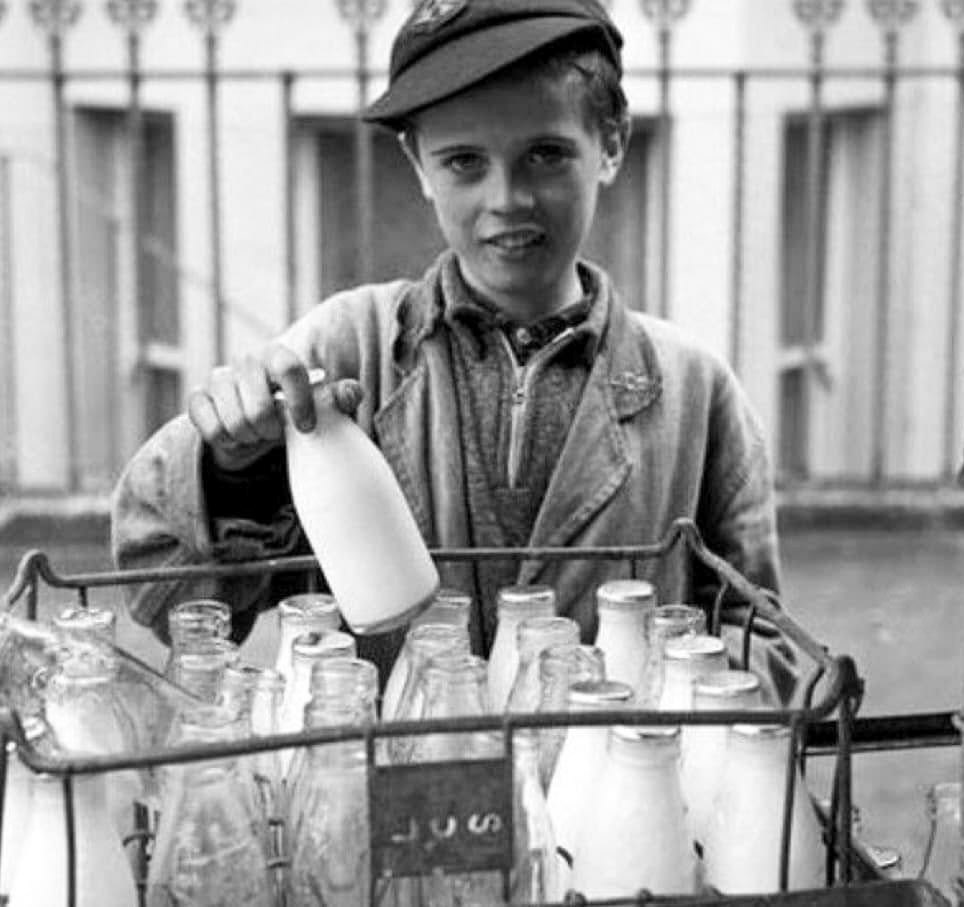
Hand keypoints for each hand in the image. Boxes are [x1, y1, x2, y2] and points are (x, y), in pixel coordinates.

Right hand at [187, 343, 362, 472]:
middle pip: (259, 409)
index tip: (306, 426)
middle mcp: (245, 361)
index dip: (300, 402)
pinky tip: (236, 434)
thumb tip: (353, 392)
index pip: (289, 368)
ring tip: (257, 432)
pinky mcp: (197, 399)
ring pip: (236, 423)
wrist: (254, 424)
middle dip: (271, 430)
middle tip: (276, 431)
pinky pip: (213, 431)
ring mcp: (218, 378)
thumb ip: (338, 398)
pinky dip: (229, 442)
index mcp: (277, 355)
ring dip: (251, 437)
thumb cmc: (291, 409)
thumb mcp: (319, 405)